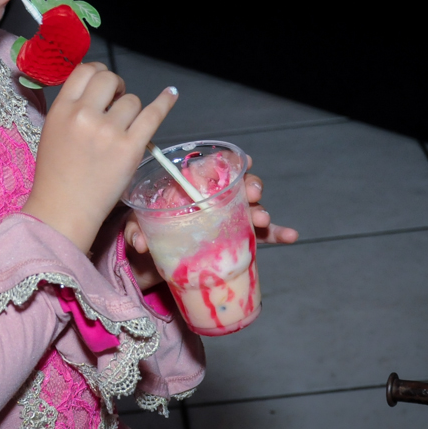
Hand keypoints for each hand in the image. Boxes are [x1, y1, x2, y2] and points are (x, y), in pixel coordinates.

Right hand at [23, 62, 177, 253]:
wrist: (63, 210)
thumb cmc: (56, 175)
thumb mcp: (53, 131)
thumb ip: (72, 109)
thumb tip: (99, 94)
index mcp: (62, 109)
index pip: (85, 71)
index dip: (98, 73)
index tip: (104, 87)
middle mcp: (84, 115)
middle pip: (110, 79)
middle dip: (117, 88)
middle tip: (116, 104)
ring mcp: (109, 131)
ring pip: (132, 101)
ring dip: (131, 111)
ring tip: (124, 129)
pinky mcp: (130, 148)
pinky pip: (153, 115)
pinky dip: (164, 102)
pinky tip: (171, 94)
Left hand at [122, 158, 298, 291]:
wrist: (149, 263)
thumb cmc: (146, 234)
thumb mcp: (136, 227)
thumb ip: (135, 229)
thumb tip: (139, 241)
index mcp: (190, 188)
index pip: (213, 170)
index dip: (231, 165)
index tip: (244, 164)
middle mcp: (212, 201)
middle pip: (237, 188)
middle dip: (250, 187)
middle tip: (253, 195)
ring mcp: (226, 221)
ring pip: (250, 211)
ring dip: (261, 212)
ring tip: (263, 219)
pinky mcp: (234, 243)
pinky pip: (259, 237)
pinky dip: (276, 234)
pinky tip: (292, 235)